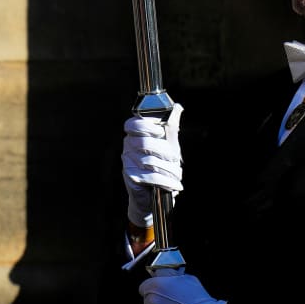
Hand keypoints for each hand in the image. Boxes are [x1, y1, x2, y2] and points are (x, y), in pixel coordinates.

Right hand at [122, 103, 182, 226]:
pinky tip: (173, 184)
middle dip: (164, 151)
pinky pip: (150, 176)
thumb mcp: (169, 145)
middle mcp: (128, 147)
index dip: (145, 126)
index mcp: (135, 135)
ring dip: (168, 169)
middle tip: (174, 158)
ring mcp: (128, 162)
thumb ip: (171, 127)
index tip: (160, 131)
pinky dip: (165, 181)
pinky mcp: (130, 177)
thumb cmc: (161, 167)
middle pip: (143, 142)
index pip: (132, 124)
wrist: (154, 196)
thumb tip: (176, 107)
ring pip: (149, 161)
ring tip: (176, 174)